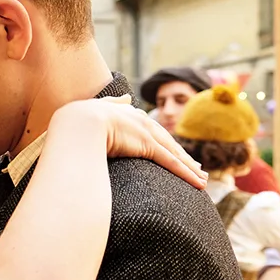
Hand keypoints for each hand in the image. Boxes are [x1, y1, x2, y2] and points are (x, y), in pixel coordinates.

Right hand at [54, 96, 207, 188]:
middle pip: (168, 142)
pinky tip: (198, 182)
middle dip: (183, 156)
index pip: (151, 131)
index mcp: (128, 113)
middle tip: (197, 168)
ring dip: (190, 168)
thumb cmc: (77, 120)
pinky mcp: (147, 146)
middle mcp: (141, 121)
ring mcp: (146, 133)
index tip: (173, 151)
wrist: (77, 124)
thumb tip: (127, 97)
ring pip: (174, 154)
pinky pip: (171, 162)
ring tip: (202, 179)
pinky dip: (187, 173)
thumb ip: (112, 103)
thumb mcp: (96, 109)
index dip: (164, 143)